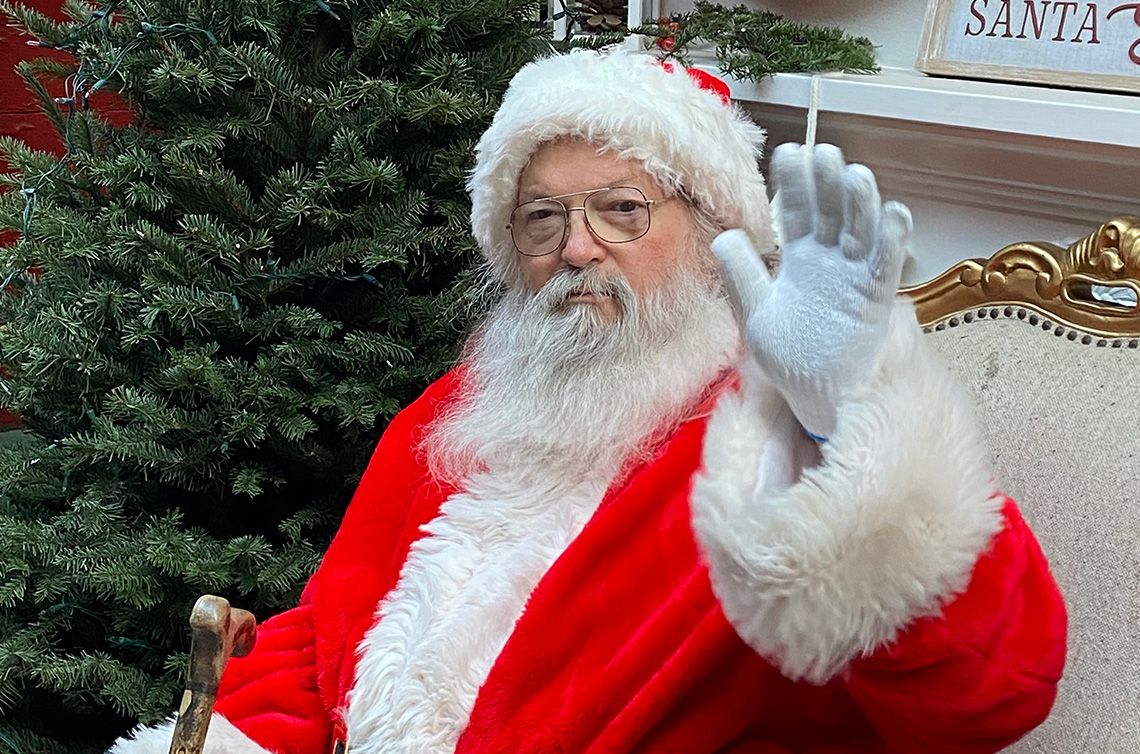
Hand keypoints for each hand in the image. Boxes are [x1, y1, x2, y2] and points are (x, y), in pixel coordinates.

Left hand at [712, 143, 911, 438]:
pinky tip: (894, 212)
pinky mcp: (874, 298)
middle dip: (826, 182)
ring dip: (859, 202)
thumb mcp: (756, 314)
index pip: (796, 211)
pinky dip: (892, 240)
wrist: (817, 396)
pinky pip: (885, 265)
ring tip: (855, 174)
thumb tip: (725, 236)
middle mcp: (829, 261)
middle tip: (822, 151)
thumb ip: (743, 276)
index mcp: (799, 259)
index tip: (787, 152)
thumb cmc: (789, 356)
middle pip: (830, 211)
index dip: (793, 183)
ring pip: (860, 230)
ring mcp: (854, 276)